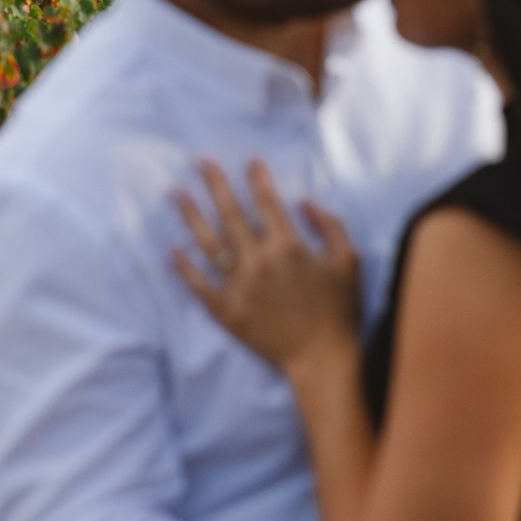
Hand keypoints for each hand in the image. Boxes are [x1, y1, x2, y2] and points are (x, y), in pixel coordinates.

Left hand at [173, 160, 361, 377]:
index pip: (267, 201)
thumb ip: (330, 226)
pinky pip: (199, 284)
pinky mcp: (226, 311)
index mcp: (288, 246)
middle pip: (230, 214)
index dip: (258, 178)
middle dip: (215, 184)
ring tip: (177, 193)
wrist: (322, 359)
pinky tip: (172, 249)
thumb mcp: (348, 261)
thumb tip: (304, 201)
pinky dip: (184, 267)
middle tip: (200, 161)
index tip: (250, 161)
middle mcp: (259, 261)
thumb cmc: (340, 310)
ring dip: (191, 215)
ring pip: (208, 243)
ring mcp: (239, 286)